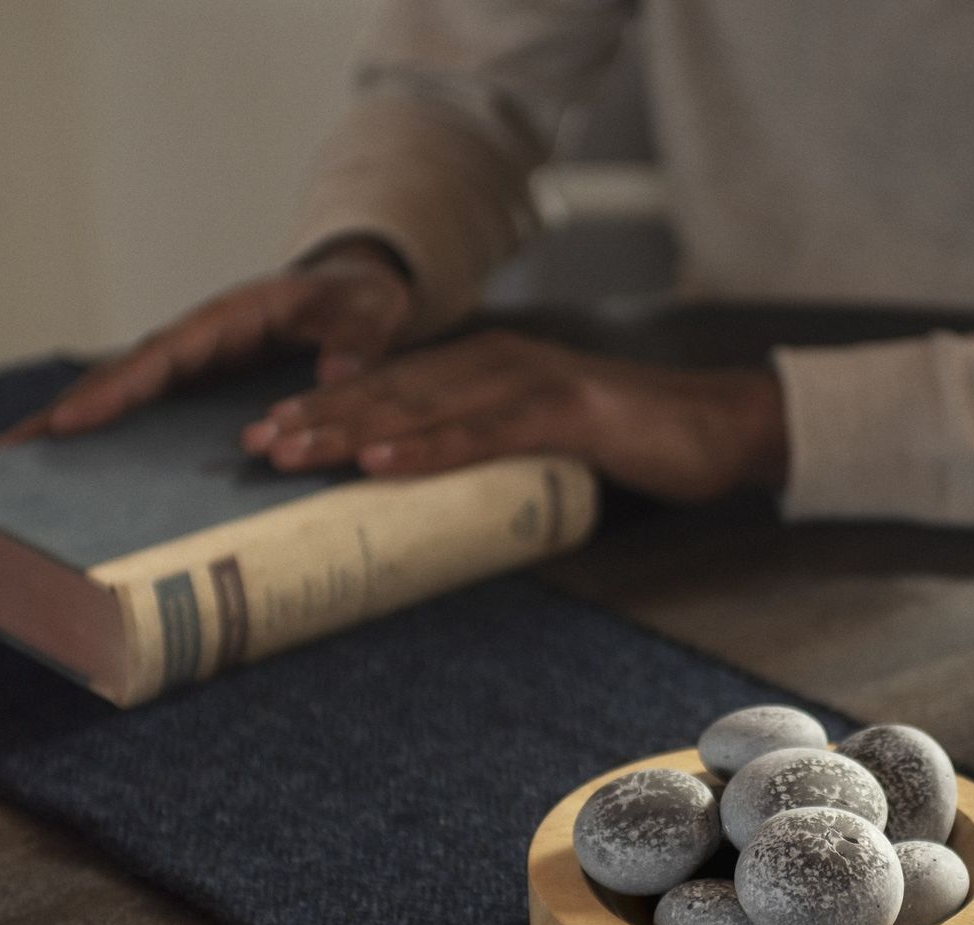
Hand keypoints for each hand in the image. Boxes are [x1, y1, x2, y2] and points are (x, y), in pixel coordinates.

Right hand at [0, 238, 414, 445]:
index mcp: (228, 320)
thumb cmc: (362, 301)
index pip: (162, 355)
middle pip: (123, 382)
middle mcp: (201, 349)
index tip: (72, 419)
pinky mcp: (205, 402)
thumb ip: (357, 338)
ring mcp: (198, 377)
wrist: (362, 303)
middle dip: (66, 415)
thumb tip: (339, 374)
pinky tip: (90, 492)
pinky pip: (155, 426)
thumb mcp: (371, 309)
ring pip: (127, 406)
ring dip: (76, 438)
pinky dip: (119, 451)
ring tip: (19, 476)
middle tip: (7, 455)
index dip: (116, 387)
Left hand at [242, 330, 788, 502]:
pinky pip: (483, 432)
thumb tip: (439, 515)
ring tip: (293, 452)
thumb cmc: (633, 445)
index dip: (329, 407)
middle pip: (393, 389)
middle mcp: (499, 360)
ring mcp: (531, 380)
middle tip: (254, 446)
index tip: (269, 435)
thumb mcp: (545, 450)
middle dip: (320, 416)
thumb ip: (494, 464)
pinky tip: (380, 464)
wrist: (719, 430)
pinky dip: (427, 448)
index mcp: (489, 368)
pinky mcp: (566, 411)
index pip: (394, 386)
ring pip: (424, 404)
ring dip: (354, 429)